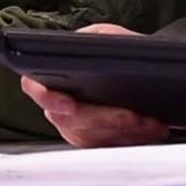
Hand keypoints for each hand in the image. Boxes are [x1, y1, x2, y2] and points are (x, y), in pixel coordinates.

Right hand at [19, 23, 170, 146]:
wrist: (137, 75)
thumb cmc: (115, 54)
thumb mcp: (107, 36)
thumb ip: (98, 37)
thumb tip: (90, 44)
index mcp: (52, 78)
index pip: (35, 88)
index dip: (48, 97)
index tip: (69, 103)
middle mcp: (60, 107)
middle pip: (72, 121)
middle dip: (106, 120)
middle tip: (133, 116)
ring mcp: (76, 129)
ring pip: (93, 140)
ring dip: (125, 133)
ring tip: (151, 122)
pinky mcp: (96, 144)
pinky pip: (108, 149)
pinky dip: (132, 140)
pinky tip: (151, 130)